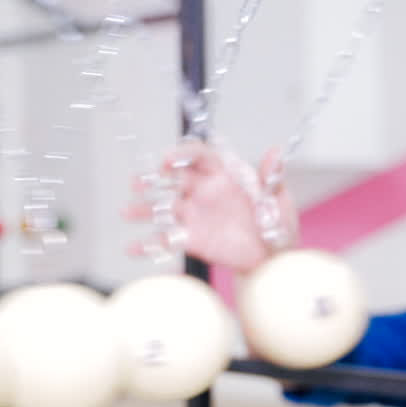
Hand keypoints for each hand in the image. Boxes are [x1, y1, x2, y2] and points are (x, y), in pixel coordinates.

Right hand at [123, 142, 298, 273]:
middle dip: (152, 180)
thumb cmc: (277, 221)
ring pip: (163, 208)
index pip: (198, 157)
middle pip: (173, 180)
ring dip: (143, 210)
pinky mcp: (191, 239)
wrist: (272, 255)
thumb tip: (276, 151)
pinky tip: (131, 248)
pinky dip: (147, 245)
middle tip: (137, 184)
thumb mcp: (279, 198)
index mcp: (223, 174)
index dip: (182, 155)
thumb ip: (272, 177)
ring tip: (126, 212)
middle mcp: (203, 191)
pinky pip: (166, 240)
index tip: (167, 162)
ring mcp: (194, 215)